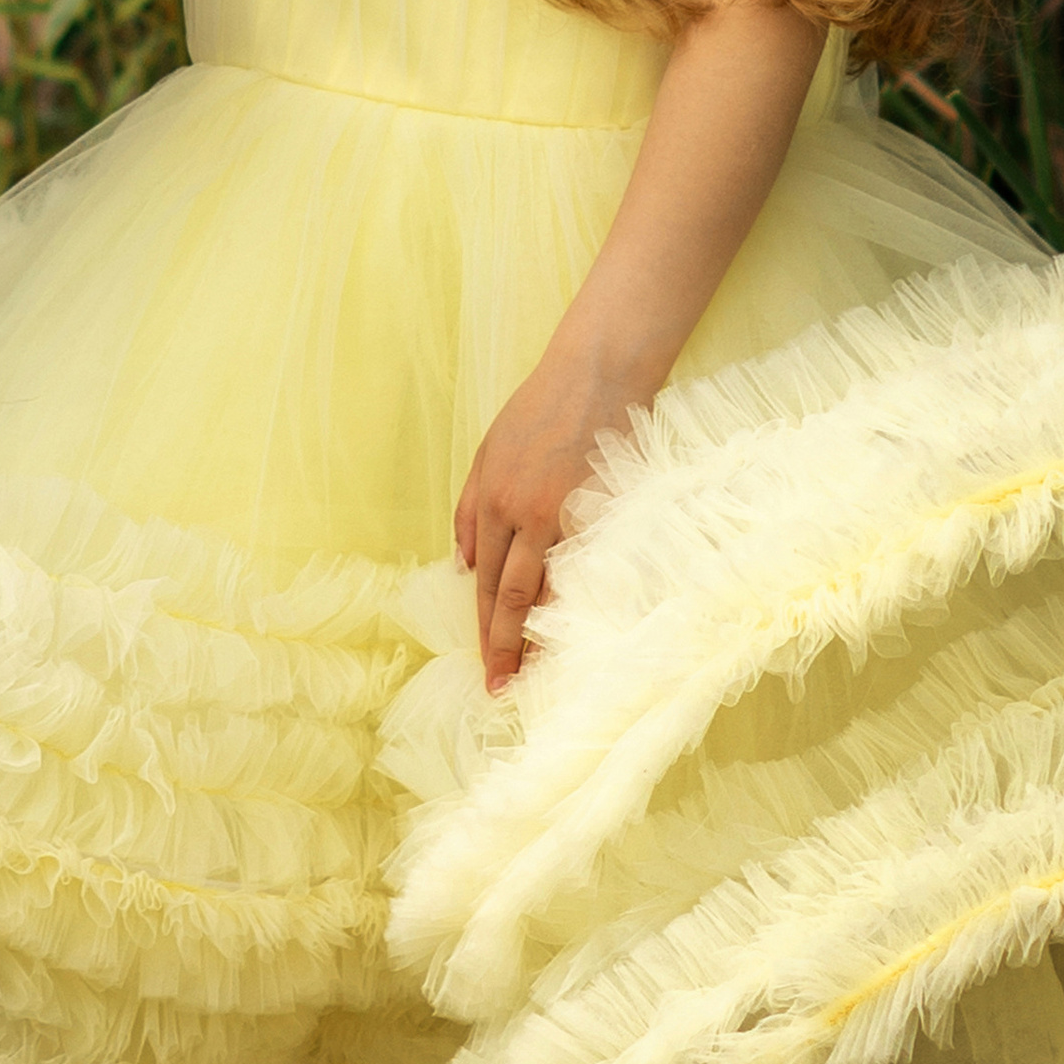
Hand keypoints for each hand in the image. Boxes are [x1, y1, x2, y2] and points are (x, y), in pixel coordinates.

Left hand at [455, 335, 657, 694]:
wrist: (596, 373)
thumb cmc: (541, 411)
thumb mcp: (488, 452)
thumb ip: (471, 509)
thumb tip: (461, 566)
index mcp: (493, 500)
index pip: (486, 581)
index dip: (486, 629)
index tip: (487, 668)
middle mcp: (523, 512)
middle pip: (510, 595)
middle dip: (504, 646)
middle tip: (503, 690)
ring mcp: (564, 513)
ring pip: (548, 588)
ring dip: (540, 636)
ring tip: (538, 676)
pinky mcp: (601, 509)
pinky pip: (587, 567)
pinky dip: (580, 600)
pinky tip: (581, 631)